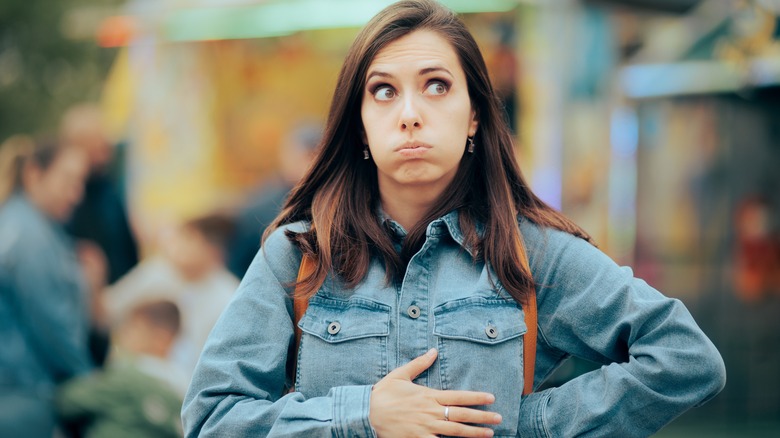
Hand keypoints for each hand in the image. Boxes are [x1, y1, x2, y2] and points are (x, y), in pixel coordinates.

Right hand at [369, 348, 500, 437]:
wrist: (367, 414)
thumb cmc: (383, 394)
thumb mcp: (400, 374)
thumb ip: (419, 364)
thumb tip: (433, 351)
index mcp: (429, 395)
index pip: (459, 396)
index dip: (477, 397)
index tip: (491, 398)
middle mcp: (431, 412)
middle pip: (462, 415)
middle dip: (483, 417)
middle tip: (499, 418)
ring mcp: (426, 428)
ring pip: (456, 432)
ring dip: (474, 433)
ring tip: (489, 434)